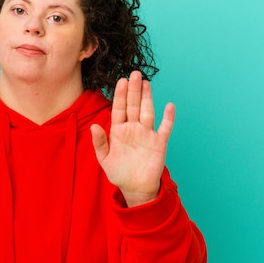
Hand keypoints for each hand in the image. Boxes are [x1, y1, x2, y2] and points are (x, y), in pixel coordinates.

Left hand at [90, 71, 174, 206]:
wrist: (135, 188)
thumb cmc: (119, 173)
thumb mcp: (104, 159)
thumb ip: (99, 142)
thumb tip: (94, 126)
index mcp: (119, 131)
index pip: (119, 109)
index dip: (120, 95)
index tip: (120, 81)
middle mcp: (133, 129)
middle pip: (134, 106)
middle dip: (133, 90)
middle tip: (134, 74)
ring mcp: (147, 134)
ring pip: (148, 112)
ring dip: (147, 98)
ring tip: (146, 82)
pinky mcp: (159, 143)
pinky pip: (165, 128)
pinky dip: (168, 118)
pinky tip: (169, 106)